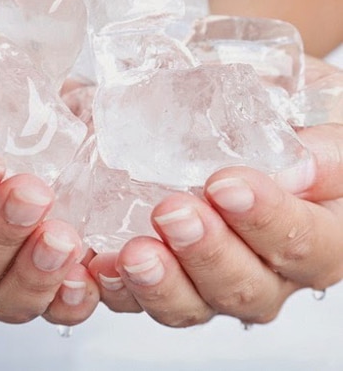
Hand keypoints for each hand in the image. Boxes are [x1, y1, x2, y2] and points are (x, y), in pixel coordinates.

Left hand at [89, 57, 342, 326]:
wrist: (230, 118)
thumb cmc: (277, 116)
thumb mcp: (311, 115)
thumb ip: (319, 144)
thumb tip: (300, 168)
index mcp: (314, 231)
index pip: (309, 245)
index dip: (270, 221)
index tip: (226, 184)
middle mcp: (265, 267)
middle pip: (248, 288)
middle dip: (207, 253)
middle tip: (173, 212)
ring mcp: (210, 277)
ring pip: (193, 305)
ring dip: (162, 283)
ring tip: (135, 253)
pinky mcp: (165, 275)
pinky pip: (141, 298)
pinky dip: (119, 287)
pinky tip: (102, 264)